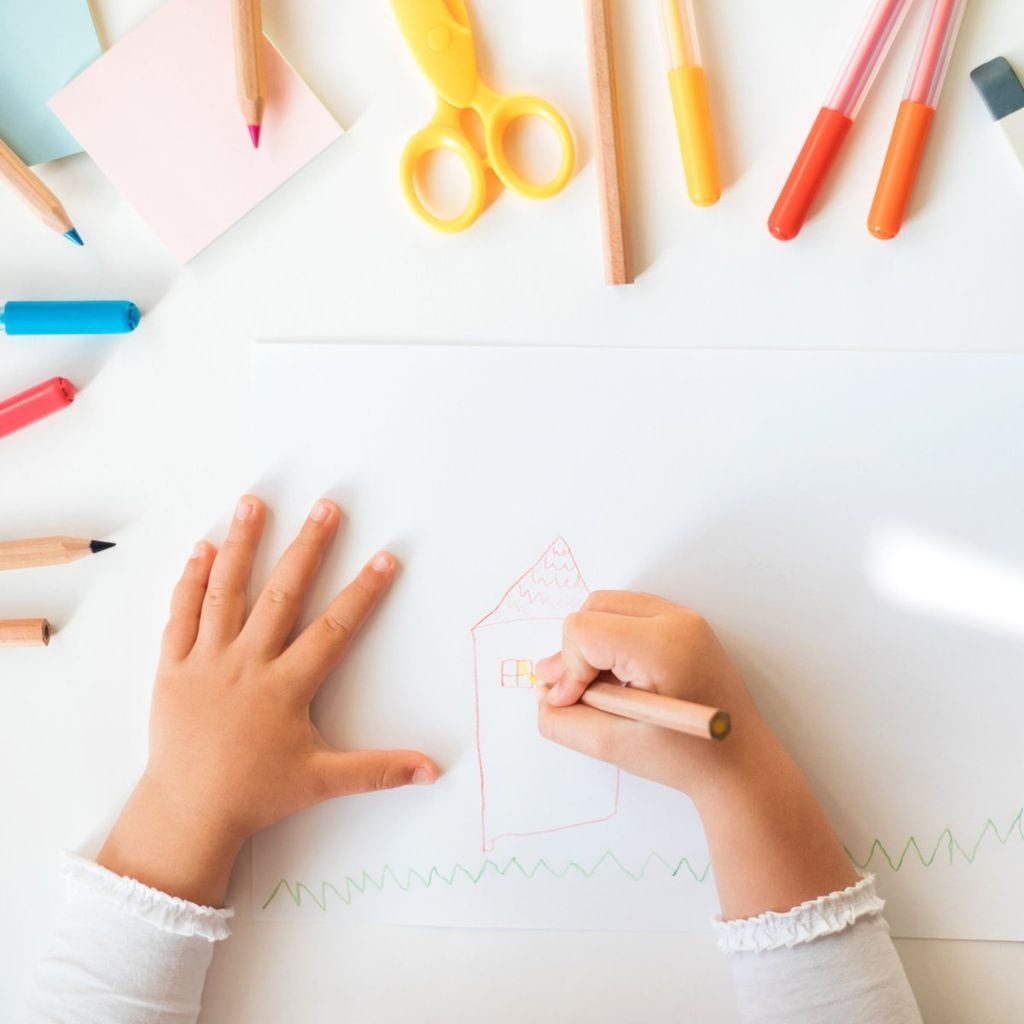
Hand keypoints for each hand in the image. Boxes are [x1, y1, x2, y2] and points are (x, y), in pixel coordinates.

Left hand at [97, 496, 437, 906]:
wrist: (188, 813)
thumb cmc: (256, 794)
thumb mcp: (323, 780)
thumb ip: (379, 770)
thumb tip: (432, 770)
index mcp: (286, 686)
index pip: (334, 629)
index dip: (363, 592)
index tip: (385, 558)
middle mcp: (247, 664)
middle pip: (282, 594)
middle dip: (308, 548)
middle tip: (325, 508)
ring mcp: (207, 661)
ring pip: (226, 592)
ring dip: (241, 544)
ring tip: (253, 504)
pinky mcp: (173, 667)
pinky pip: (181, 615)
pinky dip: (190, 580)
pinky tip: (202, 548)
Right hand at [535, 591, 858, 918]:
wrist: (741, 766)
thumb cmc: (684, 760)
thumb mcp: (611, 747)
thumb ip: (562, 721)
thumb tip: (543, 692)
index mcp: (662, 646)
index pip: (583, 631)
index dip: (567, 668)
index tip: (572, 703)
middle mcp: (676, 620)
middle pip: (593, 608)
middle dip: (577, 651)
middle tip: (579, 695)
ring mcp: (685, 618)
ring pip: (608, 607)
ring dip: (593, 644)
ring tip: (602, 690)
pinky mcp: (685, 625)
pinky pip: (629, 614)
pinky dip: (613, 641)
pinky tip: (621, 680)